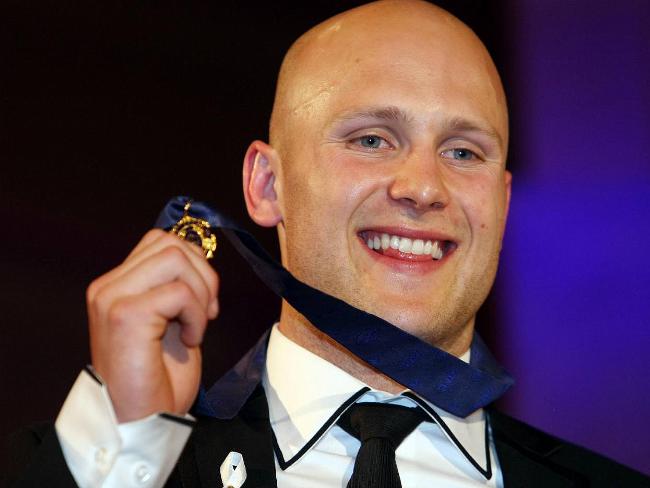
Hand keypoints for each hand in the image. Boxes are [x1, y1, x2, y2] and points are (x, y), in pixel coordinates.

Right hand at [86, 229, 218, 421]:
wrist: (140, 421)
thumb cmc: (158, 377)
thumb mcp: (170, 320)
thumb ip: (175, 286)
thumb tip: (200, 258)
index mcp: (116, 285)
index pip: (160, 241)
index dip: (194, 264)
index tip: (204, 302)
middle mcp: (108, 286)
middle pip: (169, 242)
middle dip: (203, 274)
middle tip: (208, 313)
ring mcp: (112, 298)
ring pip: (174, 257)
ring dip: (200, 293)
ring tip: (196, 326)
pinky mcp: (126, 315)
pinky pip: (179, 292)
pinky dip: (197, 315)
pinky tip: (191, 340)